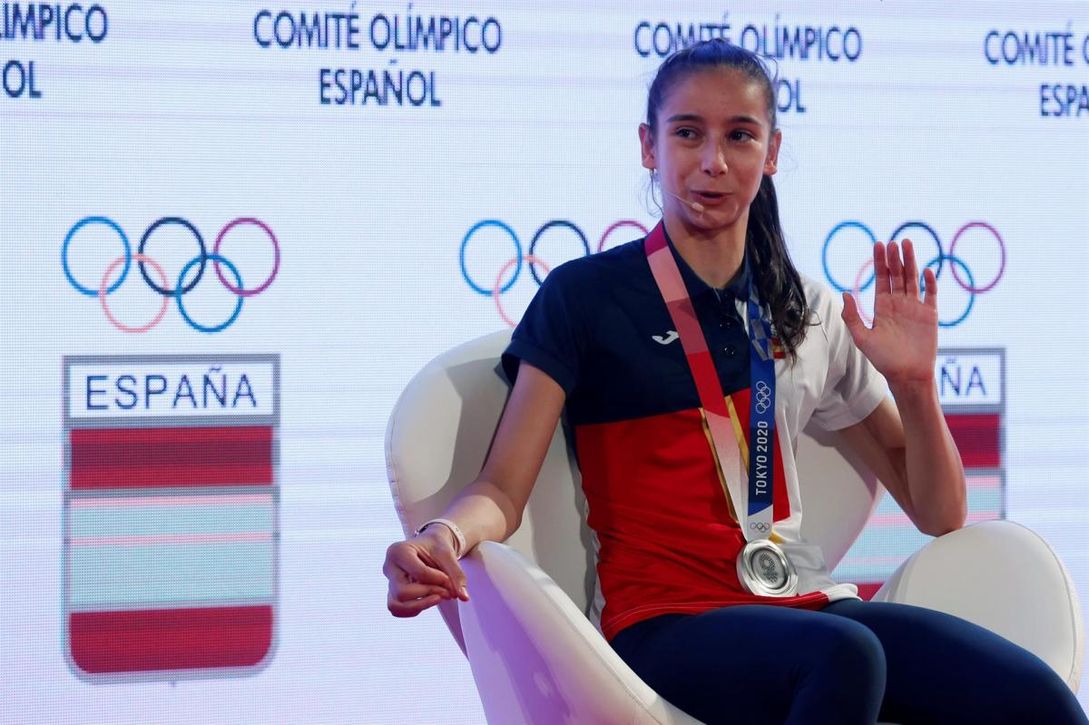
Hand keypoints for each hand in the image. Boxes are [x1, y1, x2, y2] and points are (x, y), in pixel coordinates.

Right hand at [383, 525, 469, 617]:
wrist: (430, 545)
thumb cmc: (437, 546)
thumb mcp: (448, 554)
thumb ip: (456, 574)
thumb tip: (463, 597)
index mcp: (398, 551)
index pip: (419, 573)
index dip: (438, 580)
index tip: (449, 579)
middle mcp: (389, 567)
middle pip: (402, 592)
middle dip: (428, 594)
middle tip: (446, 591)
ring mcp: (389, 582)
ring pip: (396, 605)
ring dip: (420, 606)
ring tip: (438, 598)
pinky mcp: (392, 593)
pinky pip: (398, 609)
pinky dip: (415, 609)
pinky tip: (430, 600)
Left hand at [841, 239, 937, 385]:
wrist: (907, 375)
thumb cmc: (883, 359)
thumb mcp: (862, 337)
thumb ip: (852, 316)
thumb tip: (845, 293)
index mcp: (882, 307)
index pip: (882, 278)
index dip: (880, 262)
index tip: (878, 244)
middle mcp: (899, 304)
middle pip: (897, 275)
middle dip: (894, 258)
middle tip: (893, 241)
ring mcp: (915, 308)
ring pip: (913, 279)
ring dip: (911, 262)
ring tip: (907, 244)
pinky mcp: (930, 315)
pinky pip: (931, 295)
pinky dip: (930, 283)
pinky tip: (926, 271)